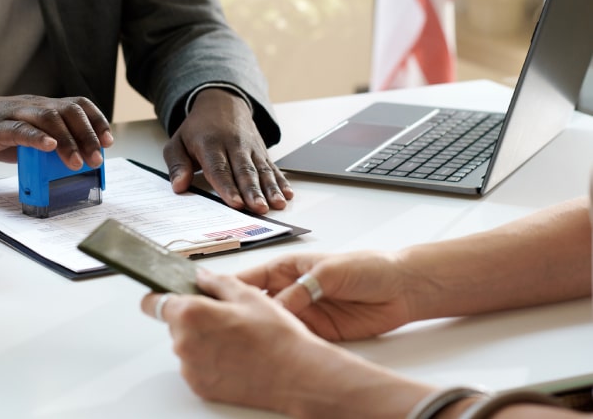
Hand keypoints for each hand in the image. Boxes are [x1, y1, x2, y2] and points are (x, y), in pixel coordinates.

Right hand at [0, 91, 112, 168]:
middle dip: (86, 135)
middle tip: (95, 159)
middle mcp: (33, 106)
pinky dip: (37, 138)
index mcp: (43, 106)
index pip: (77, 106)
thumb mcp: (27, 136)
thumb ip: (47, 145)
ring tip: (77, 161)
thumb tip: (73, 164)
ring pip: (48, 119)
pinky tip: (49, 147)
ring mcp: (15, 114)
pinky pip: (20, 129)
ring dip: (67, 141)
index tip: (108, 141)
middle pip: (68, 112)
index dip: (96, 121)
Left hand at [140, 270, 427, 417]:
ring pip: (187, 346)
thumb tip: (201, 277)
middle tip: (226, 317)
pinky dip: (210, 361)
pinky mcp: (201, 387)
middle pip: (174, 324)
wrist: (299, 375)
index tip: (169, 296)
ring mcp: (191, 368)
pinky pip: (197, 366)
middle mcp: (183, 343)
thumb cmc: (277, 336)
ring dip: (202, 340)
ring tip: (237, 339)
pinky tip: (236, 357)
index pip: (153, 302)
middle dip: (193, 318)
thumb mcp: (248, 295)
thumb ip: (216, 282)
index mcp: (190, 314)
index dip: (161, 296)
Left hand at [162, 88, 292, 212]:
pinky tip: (287, 193)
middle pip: (244, 171)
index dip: (228, 187)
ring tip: (277, 204)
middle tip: (259, 209)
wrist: (222, 102)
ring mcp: (250, 147)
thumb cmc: (198, 128)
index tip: (235, 203)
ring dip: (271, 188)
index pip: (219, 168)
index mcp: (210, 144)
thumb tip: (179, 186)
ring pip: (262, 170)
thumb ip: (177, 165)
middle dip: (253, 191)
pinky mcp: (262, 151)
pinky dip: (281, 180)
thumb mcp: (177, 142)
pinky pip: (272, 166)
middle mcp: (233, 144)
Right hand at [237, 251, 415, 340]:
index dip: (230, 286)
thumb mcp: (328, 272)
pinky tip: (275, 349)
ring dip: (262, 331)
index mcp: (288, 269)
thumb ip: (301, 290)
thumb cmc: (367, 267)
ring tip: (247, 339)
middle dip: (241, 313)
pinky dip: (285, 343)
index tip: (214, 297)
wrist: (401, 289)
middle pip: (257, 304)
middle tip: (226, 324)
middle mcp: (291, 290)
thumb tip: (279, 307)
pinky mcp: (318, 332)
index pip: (251, 278)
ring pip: (273, 324)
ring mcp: (303, 312)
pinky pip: (295, 338)